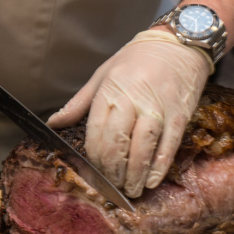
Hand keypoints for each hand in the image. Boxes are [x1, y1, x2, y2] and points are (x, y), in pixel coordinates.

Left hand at [48, 30, 209, 197]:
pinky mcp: (179, 115)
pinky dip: (159, 166)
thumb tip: (53, 123)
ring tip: (130, 189)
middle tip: (113, 185)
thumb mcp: (102, 75)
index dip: (94, 157)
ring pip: (142, 147)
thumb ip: (79, 103)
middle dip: (113, 170)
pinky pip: (168, 145)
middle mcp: (133, 100)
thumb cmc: (136, 59)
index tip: (95, 171)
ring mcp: (157, 109)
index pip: (96, 132)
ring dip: (135, 173)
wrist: (177, 44)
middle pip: (117, 143)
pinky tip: (151, 180)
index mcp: (110, 91)